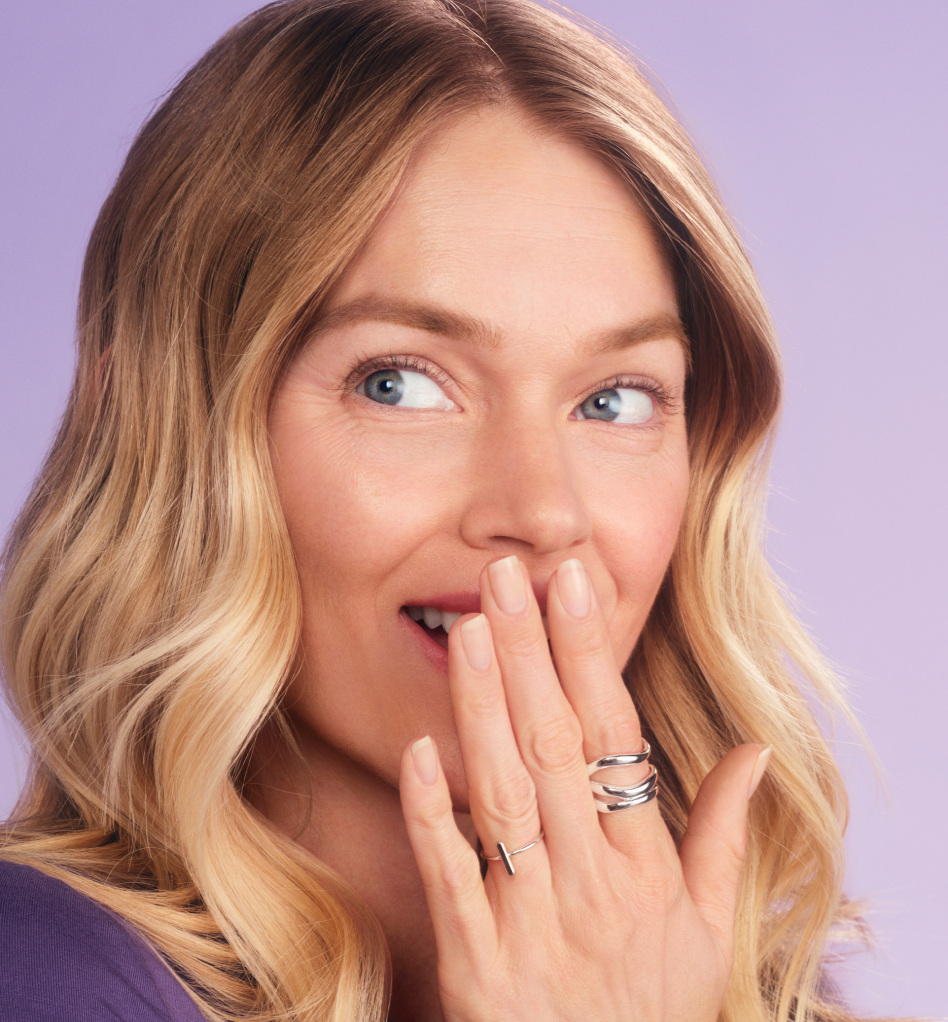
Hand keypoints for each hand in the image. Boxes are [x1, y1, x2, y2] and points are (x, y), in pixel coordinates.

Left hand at [400, 555, 770, 1021]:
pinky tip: (418, 750)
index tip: (573, 584)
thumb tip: (755, 753)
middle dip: (528, 654)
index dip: (591, 657)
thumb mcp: (708, 930)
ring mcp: (533, 923)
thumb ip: (723, 836)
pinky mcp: (478, 965)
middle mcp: (592, 884)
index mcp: (646, 867)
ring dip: (484, 709)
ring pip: (506, 797)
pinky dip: (434, 816)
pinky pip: (452, 880)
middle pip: (556, 748)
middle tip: (504, 575)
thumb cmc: (652, 1006)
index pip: (616, 738)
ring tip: (468, 628)